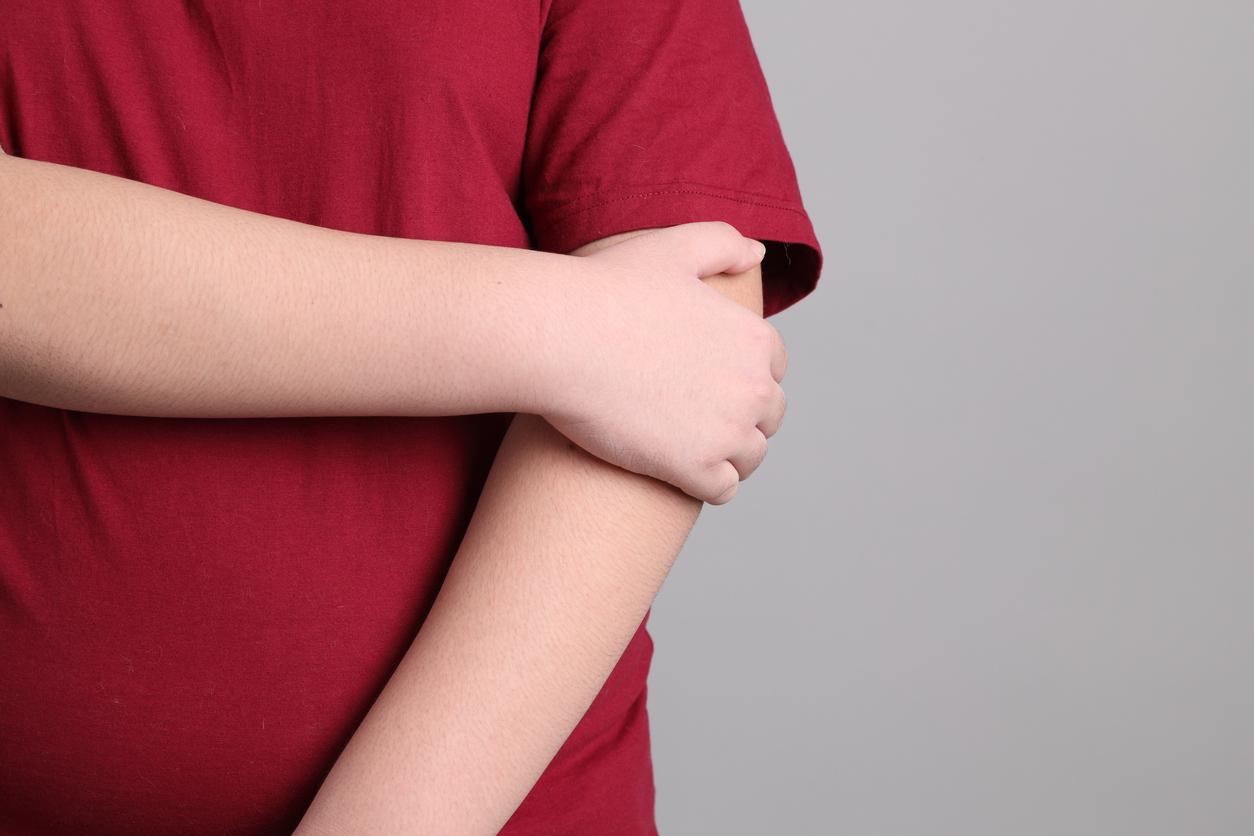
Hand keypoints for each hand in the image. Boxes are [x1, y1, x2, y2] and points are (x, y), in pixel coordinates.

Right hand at [540, 222, 787, 503]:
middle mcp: (752, 386)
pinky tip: (682, 475)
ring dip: (729, 456)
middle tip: (702, 420)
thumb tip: (757, 252)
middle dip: (744, 418)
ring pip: (750, 457)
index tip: (713, 381)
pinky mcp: (694, 468)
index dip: (744, 374)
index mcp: (752, 337)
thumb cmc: (605, 289)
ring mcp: (726, 431)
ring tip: (693, 452)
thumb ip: (722, 243)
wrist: (560, 337)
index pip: (773, 367)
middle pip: (769, 416)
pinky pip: (723, 491)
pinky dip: (709, 486)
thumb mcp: (671, 248)